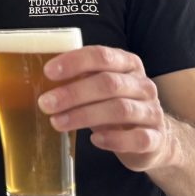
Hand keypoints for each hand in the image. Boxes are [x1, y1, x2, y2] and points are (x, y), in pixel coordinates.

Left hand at [38, 45, 174, 172]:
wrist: (155, 138)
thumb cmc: (116, 107)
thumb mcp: (100, 88)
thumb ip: (80, 79)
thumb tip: (39, 78)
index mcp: (128, 65)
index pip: (102, 56)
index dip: (75, 62)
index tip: (49, 72)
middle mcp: (143, 85)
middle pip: (108, 84)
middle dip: (73, 93)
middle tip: (46, 103)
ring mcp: (152, 111)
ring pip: (120, 109)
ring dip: (84, 116)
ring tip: (58, 123)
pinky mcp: (155, 138)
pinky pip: (137, 138)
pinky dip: (114, 139)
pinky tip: (95, 139)